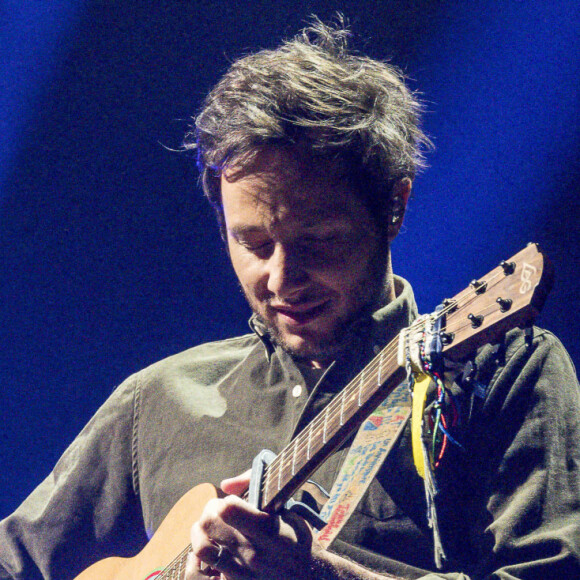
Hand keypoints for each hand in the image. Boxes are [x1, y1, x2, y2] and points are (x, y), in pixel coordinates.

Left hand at [185, 471, 318, 579]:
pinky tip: (211, 545)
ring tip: (209, 528)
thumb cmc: (297, 537)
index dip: (224, 501)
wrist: (309, 577)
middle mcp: (252, 550)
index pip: (227, 509)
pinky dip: (203, 551)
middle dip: (210, 511)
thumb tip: (224, 485)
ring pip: (202, 546)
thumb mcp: (286, 509)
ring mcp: (242, 569)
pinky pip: (207, 566)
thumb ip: (258, 490)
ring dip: (201, 532)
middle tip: (218, 512)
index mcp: (266, 528)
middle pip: (209, 523)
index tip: (231, 503)